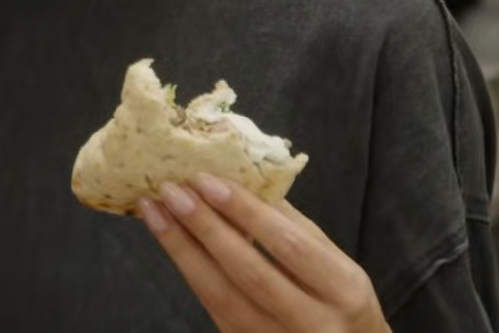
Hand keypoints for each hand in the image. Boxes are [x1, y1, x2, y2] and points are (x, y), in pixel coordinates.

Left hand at [139, 176, 387, 332]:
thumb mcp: (335, 262)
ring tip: (155, 212)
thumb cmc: (341, 301)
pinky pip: (214, 309)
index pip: (289, 245)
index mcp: (343, 290)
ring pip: (222, 296)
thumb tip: (242, 181)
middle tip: (171, 191)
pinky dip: (190, 271)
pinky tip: (173, 242)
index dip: (246, 212)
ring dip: (182, 250)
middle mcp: (314, 324)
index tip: (207, 180)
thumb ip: (293, 227)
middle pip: (249, 273)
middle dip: (205, 228)